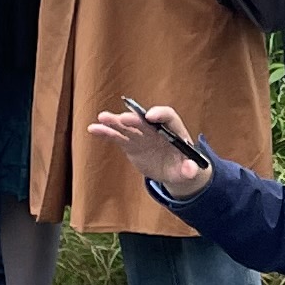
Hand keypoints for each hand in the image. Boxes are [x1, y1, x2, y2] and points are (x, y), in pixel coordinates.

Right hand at [89, 104, 212, 193]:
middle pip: (144, 121)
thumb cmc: (183, 166)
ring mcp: (142, 135)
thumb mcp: (189, 171)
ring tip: (102, 117)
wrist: (172, 169)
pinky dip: (106, 132)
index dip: (160, 114)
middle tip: (124, 119)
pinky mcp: (131, 144)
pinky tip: (93, 129)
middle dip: (134, 119)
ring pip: (128, 126)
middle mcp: (155, 129)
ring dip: (115, 122)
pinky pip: (117, 137)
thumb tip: (191, 170)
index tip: (150, 116)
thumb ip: (190, 169)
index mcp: (173, 130)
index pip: (168, 117)